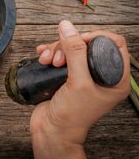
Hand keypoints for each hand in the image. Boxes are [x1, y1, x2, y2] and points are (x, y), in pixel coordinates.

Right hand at [30, 20, 130, 158]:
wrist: (52, 131)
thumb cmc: (72, 116)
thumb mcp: (77, 82)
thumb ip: (74, 52)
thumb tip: (68, 28)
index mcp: (115, 78)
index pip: (114, 44)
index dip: (96, 37)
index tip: (78, 39)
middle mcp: (101, 75)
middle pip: (88, 43)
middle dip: (69, 45)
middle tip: (59, 59)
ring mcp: (83, 74)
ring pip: (72, 47)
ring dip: (57, 49)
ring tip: (48, 61)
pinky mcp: (67, 75)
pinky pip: (60, 55)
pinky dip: (51, 52)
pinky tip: (43, 56)